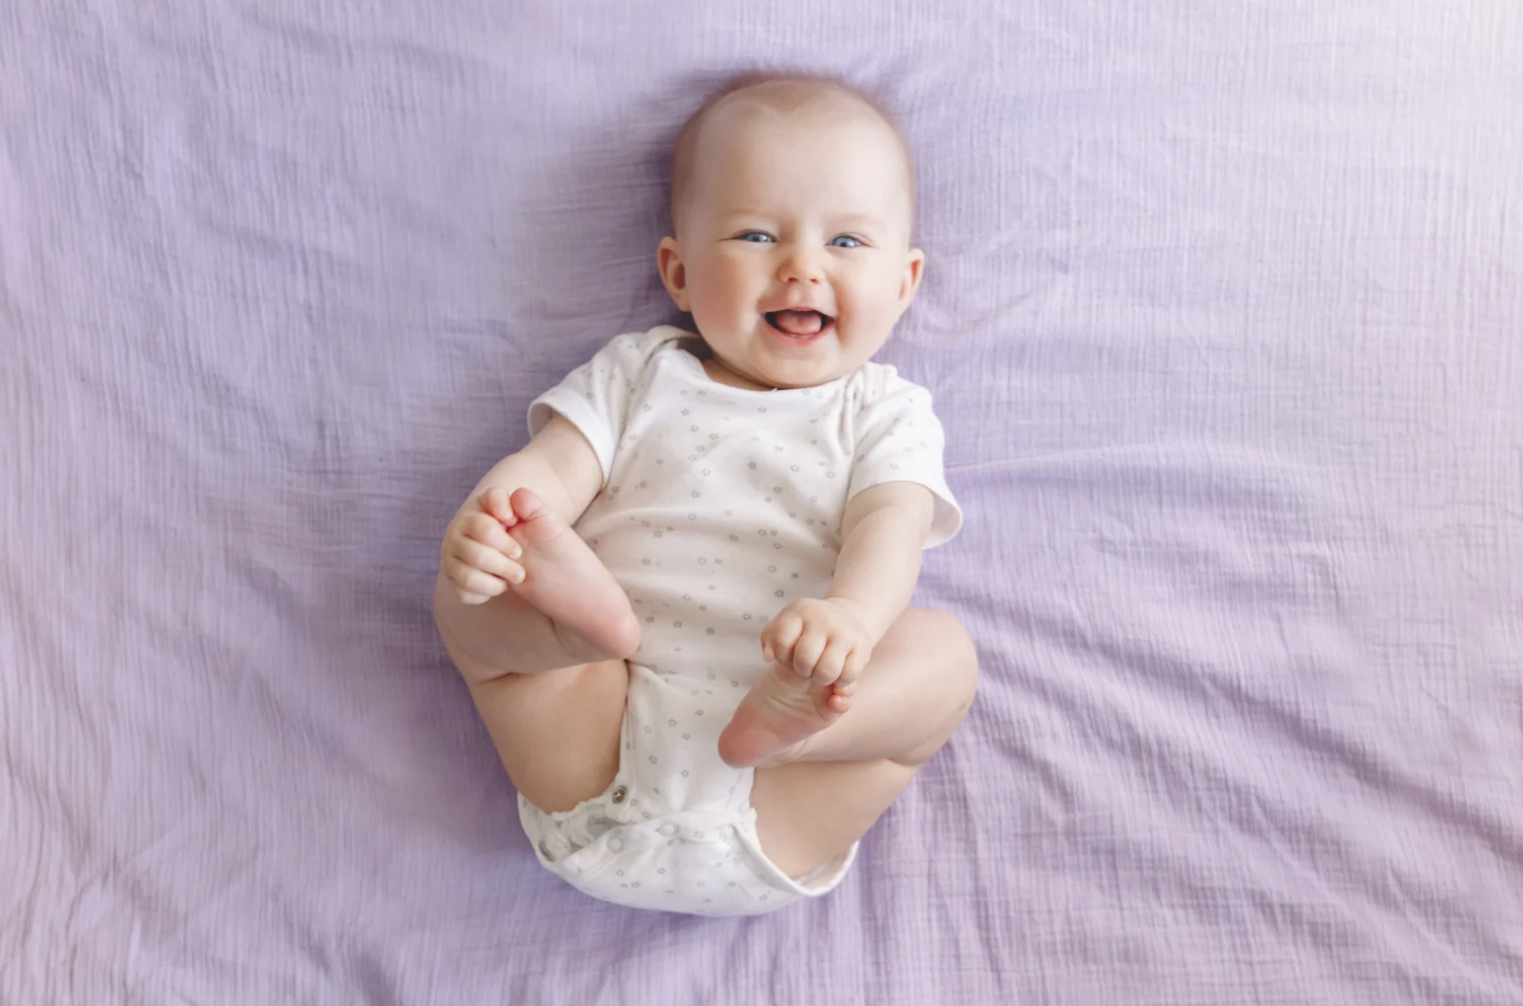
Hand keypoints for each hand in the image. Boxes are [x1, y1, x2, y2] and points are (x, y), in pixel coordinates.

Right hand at [440, 487, 524, 604]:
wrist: (527, 556)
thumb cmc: (527, 532)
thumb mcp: (532, 514)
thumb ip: (525, 502)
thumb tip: (508, 509)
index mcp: (473, 513)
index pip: (482, 527)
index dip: (504, 541)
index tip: (518, 549)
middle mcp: (455, 533)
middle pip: (476, 555)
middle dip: (504, 566)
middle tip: (520, 569)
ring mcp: (450, 557)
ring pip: (468, 577)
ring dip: (496, 583)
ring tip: (511, 579)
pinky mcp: (452, 580)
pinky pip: (464, 592)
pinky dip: (486, 593)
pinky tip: (498, 585)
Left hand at [760, 597, 876, 688]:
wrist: (846, 618)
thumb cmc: (807, 630)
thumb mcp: (785, 627)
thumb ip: (769, 641)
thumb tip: (768, 657)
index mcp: (800, 610)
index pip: (781, 642)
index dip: (782, 656)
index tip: (789, 655)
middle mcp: (823, 617)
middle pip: (804, 659)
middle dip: (802, 670)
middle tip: (806, 666)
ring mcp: (844, 631)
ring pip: (827, 671)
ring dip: (821, 679)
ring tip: (820, 671)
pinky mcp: (862, 646)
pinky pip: (847, 677)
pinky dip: (840, 682)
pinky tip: (837, 673)